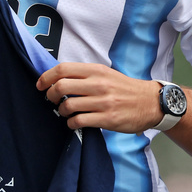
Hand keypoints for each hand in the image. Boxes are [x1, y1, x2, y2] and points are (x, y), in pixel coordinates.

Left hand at [37, 63, 162, 132]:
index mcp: (96, 70)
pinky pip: (79, 121)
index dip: (46, 77)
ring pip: (68, 105)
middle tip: (51, 100)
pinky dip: (71, 123)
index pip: (63, 69)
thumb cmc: (124, 88)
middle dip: (50, 95)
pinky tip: (74, 122)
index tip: (40, 85)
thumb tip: (58, 79)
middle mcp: (99, 84)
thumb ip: (85, 75)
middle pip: (61, 86)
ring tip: (66, 112)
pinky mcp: (107, 118)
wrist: (151, 102)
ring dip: (61, 111)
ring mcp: (103, 102)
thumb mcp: (106, 74)